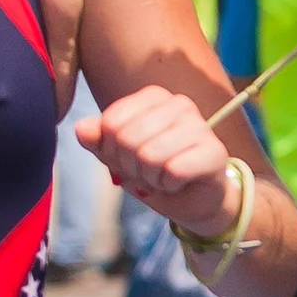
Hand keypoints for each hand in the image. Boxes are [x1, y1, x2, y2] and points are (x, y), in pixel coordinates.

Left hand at [77, 86, 238, 238]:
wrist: (195, 200)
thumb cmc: (157, 172)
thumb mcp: (120, 158)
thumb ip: (99, 142)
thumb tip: (82, 128)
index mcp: (154, 97)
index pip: (111, 122)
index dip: (111, 151)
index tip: (129, 159)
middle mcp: (179, 103)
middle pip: (127, 139)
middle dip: (131, 166)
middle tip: (147, 171)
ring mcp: (200, 126)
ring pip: (149, 156)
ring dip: (150, 178)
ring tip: (163, 177)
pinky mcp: (214, 152)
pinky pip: (173, 171)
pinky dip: (168, 185)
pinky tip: (178, 182)